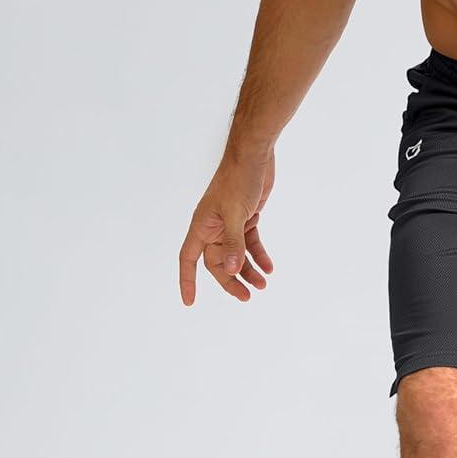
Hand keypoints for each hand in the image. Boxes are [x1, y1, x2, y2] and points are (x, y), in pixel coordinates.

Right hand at [179, 149, 275, 304]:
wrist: (254, 156)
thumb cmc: (238, 180)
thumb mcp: (236, 214)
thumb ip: (234, 243)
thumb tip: (232, 270)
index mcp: (202, 226)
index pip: (189, 259)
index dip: (187, 280)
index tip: (189, 301)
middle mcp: (213, 227)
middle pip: (218, 262)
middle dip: (231, 280)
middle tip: (248, 296)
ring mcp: (229, 223)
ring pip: (236, 255)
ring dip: (248, 270)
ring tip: (263, 285)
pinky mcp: (246, 218)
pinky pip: (250, 242)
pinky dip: (259, 255)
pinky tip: (269, 267)